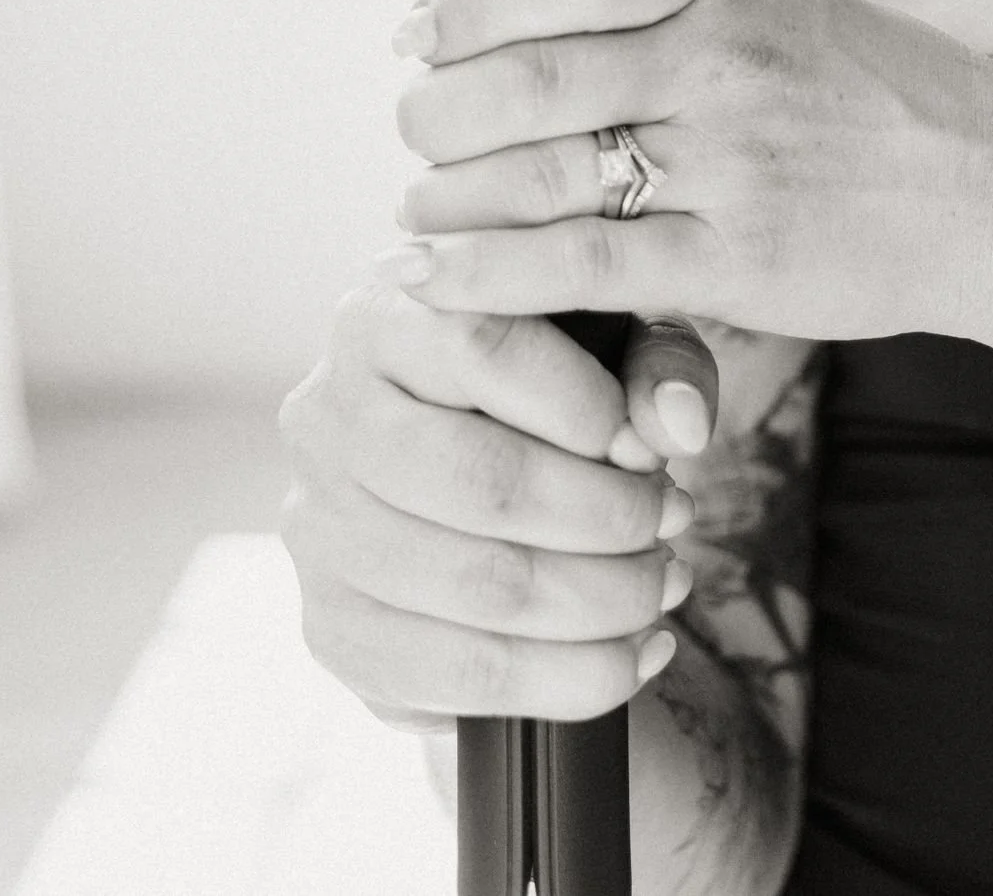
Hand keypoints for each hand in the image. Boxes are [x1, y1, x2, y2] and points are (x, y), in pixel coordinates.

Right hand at [279, 271, 718, 723]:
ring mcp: (317, 528)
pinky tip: (631, 655)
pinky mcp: (333, 628)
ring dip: (600, 602)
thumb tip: (675, 427)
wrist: (466, 469)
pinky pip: (459, 675)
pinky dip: (568, 678)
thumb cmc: (552, 385)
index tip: (653, 447)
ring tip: (664, 584)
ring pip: (478, 587)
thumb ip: (657, 364)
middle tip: (674, 522)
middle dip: (606, 518)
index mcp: (386, 313)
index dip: (588, 406)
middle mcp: (327, 414)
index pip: (481, 346)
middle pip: (483, 481)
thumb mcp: (614, 341)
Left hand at [387, 0, 992, 348]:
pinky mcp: (734, 258)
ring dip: (451, 200)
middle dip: (440, 114)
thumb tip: (501, 6)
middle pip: (530, 79)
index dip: (468, 8)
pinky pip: (580, 265)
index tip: (420, 34)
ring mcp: (730, 157)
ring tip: (420, 210)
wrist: (990, 185)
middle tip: (414, 131)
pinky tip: (445, 276)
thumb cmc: (862, 90)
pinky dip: (492, 275)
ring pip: (540, 175)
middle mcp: (725, 52)